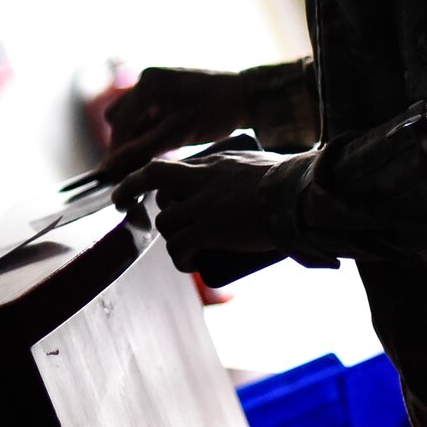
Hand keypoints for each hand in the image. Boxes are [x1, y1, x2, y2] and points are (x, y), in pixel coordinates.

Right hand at [98, 67, 245, 179]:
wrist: (246, 97)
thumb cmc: (214, 113)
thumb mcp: (176, 134)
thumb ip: (140, 150)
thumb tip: (109, 167)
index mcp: (147, 83)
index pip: (120, 123)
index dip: (116, 150)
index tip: (112, 175)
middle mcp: (147, 78)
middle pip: (119, 117)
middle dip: (125, 140)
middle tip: (137, 163)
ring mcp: (156, 82)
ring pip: (132, 116)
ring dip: (137, 135)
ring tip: (155, 153)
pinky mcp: (165, 89)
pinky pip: (146, 112)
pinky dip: (150, 129)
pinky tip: (164, 142)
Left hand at [115, 152, 286, 273]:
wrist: (301, 195)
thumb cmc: (299, 184)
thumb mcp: (269, 169)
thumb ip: (262, 178)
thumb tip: (278, 194)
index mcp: (217, 162)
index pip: (176, 164)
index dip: (157, 177)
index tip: (149, 185)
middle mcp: (203, 179)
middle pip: (154, 178)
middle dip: (132, 189)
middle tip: (125, 203)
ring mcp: (203, 204)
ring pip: (166, 221)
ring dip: (171, 237)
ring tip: (184, 250)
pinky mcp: (208, 229)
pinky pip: (179, 246)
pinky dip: (180, 258)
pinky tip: (189, 264)